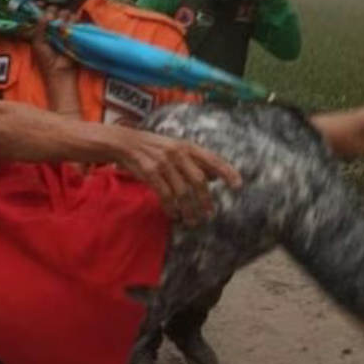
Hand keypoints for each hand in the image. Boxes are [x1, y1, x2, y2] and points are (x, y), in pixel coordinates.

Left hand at [30, 2, 77, 78]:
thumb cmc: (46, 59)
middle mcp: (52, 25)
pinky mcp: (75, 31)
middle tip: (53, 18)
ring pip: (65, 13)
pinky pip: (76, 20)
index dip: (41, 5)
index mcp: (41, 27)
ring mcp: (64, 28)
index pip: (41, 11)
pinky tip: (73, 19)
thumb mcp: (38, 43)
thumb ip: (40, 27)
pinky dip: (75, 18)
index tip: (41, 3)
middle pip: (54, 10)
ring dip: (63, 16)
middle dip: (53, 11)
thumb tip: (47, 14)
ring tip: (62, 27)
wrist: (60, 71)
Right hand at [115, 131, 241, 226]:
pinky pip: (165, 195)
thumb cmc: (153, 147)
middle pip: (199, 180)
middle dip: (205, 200)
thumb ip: (194, 160)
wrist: (124, 143)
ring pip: (183, 192)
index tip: (238, 185)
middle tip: (209, 214)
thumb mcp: (175, 147)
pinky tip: (174, 215)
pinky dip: (172, 208)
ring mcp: (163, 163)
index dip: (226, 171)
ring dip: (189, 210)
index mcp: (186, 146)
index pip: (212, 159)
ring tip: (192, 220)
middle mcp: (177, 153)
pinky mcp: (150, 173)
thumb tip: (214, 176)